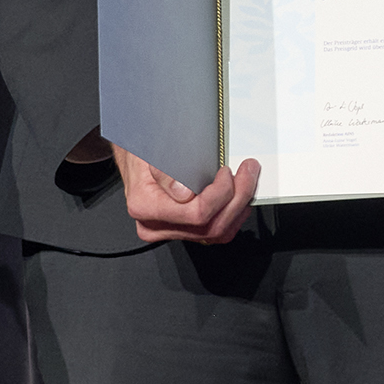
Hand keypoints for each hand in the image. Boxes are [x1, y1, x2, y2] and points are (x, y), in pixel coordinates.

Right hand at [115, 142, 260, 245]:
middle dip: (238, 199)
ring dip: (238, 208)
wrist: (134, 155)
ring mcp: (170, 231)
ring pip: (216, 234)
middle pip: (210, 227)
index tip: (228, 172)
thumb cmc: (142, 150)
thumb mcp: (152, 149)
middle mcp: (156, 225)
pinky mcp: (183, 230)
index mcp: (145, 206)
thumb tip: (184, 193)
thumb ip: (166, 171)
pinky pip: (214, 232)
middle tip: (249, 171)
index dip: (220, 194)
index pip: (196, 214)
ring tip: (247, 182)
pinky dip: (232, 215)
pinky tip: (238, 197)